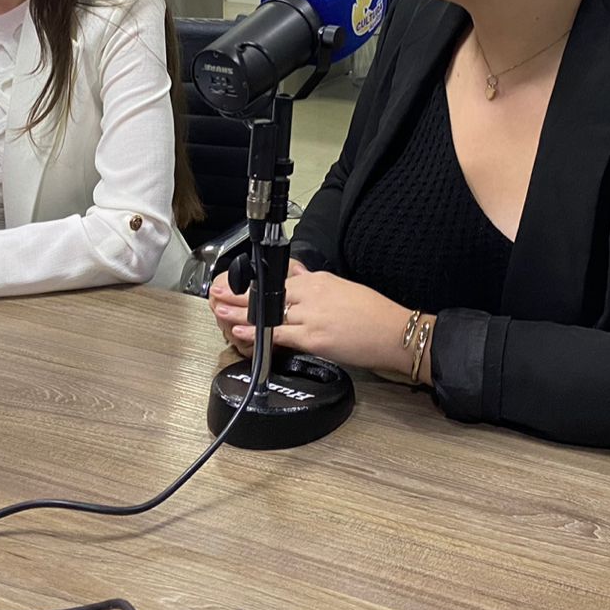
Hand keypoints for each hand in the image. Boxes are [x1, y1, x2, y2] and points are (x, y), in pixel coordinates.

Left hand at [210, 261, 417, 375]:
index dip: (253, 282)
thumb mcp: (341, 286)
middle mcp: (310, 293)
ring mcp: (310, 315)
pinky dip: (257, 333)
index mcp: (317, 280)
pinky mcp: (314, 337)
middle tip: (217, 291)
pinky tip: (241, 332)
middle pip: (267, 292)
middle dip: (239, 293)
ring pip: (268, 311)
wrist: (393, 332)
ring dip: (239, 311)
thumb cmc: (374, 313)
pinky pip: (278, 334)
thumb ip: (314, 280)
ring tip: (219, 309)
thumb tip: (297, 272)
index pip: (278, 278)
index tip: (235, 282)